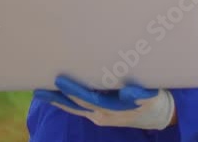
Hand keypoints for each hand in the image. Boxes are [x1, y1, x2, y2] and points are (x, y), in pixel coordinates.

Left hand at [32, 75, 174, 129]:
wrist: (158, 116)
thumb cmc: (154, 102)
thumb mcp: (152, 97)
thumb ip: (141, 95)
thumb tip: (127, 91)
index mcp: (113, 110)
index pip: (88, 99)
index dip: (73, 90)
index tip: (59, 81)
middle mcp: (102, 116)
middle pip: (75, 106)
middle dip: (57, 98)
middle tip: (39, 89)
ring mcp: (100, 117)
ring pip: (74, 109)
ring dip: (58, 101)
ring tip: (41, 93)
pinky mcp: (99, 115)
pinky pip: (79, 109)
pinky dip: (66, 103)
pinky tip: (57, 96)